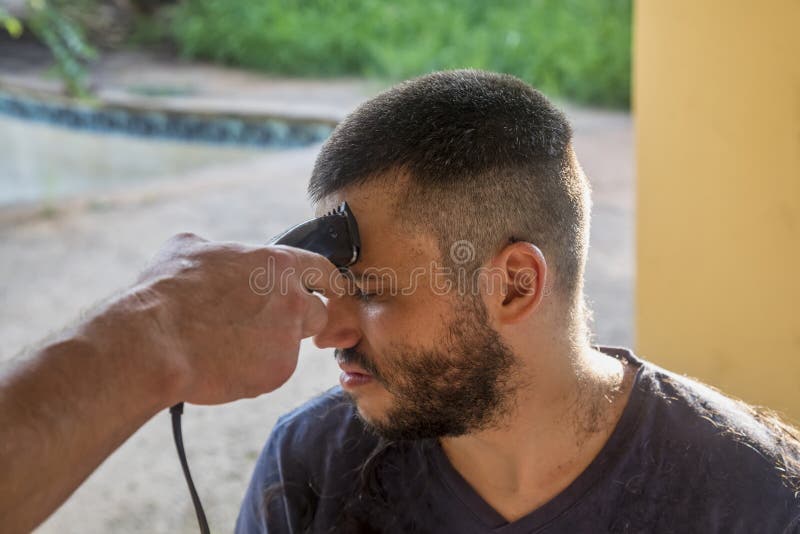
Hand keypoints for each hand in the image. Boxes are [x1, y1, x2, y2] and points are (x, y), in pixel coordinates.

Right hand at [107, 233, 343, 405]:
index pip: (323, 270)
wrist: (153, 342)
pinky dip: (253, 372)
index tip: (329, 292)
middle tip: (259, 327)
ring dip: (270, 347)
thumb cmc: (166, 292)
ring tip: (227, 345)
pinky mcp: (278, 372)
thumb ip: (221, 252)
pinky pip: (272, 371)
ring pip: (290, 345)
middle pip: (316, 313)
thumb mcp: (189, 248)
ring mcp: (287, 338)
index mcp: (276, 264)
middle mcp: (292, 300)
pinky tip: (222, 364)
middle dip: (295, 321)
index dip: (326, 283)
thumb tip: (215, 252)